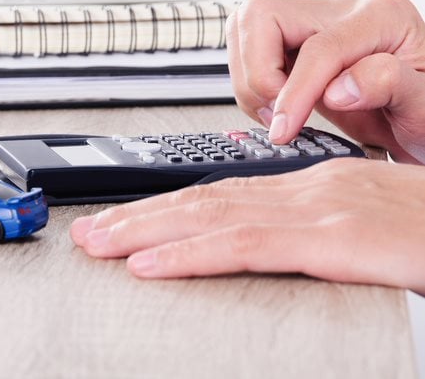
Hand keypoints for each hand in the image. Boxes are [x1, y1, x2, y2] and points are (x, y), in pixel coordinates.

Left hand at [70, 159, 424, 293]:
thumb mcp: (365, 230)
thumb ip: (315, 236)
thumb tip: (273, 249)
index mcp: (311, 188)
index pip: (221, 196)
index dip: (167, 210)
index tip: (123, 223)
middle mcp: (304, 188)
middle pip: (202, 201)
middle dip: (138, 217)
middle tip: (88, 232)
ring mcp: (317, 209)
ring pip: (210, 217)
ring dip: (145, 232)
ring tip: (98, 244)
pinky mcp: (332, 237)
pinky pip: (245, 246)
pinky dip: (190, 254)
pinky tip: (151, 264)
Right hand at [226, 0, 424, 162]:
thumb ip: (390, 87)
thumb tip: (337, 88)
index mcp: (382, 15)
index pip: (318, 47)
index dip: (293, 92)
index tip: (284, 129)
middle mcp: (343, 11)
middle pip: (263, 17)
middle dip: (258, 72)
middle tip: (277, 114)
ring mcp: (314, 23)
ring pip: (246, 27)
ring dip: (250, 77)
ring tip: (278, 113)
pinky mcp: (295, 43)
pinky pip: (250, 48)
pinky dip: (252, 82)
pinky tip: (278, 107)